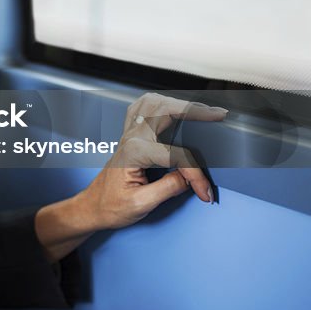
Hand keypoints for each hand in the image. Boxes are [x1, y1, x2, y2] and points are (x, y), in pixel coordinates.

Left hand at [80, 93, 227, 229]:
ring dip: (178, 102)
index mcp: (134, 151)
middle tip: (219, 115)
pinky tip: (172, 105)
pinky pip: (141, 108)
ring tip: (202, 108)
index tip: (205, 192)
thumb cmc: (110, 207)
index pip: (177, 156)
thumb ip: (169, 188)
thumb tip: (192, 178)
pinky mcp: (129, 136)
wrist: (92, 207)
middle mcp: (131, 137)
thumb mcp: (141, 204)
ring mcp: (128, 134)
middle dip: (194, 111)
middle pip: (165, 110)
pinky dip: (159, 102)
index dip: (196, 176)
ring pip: (153, 103)